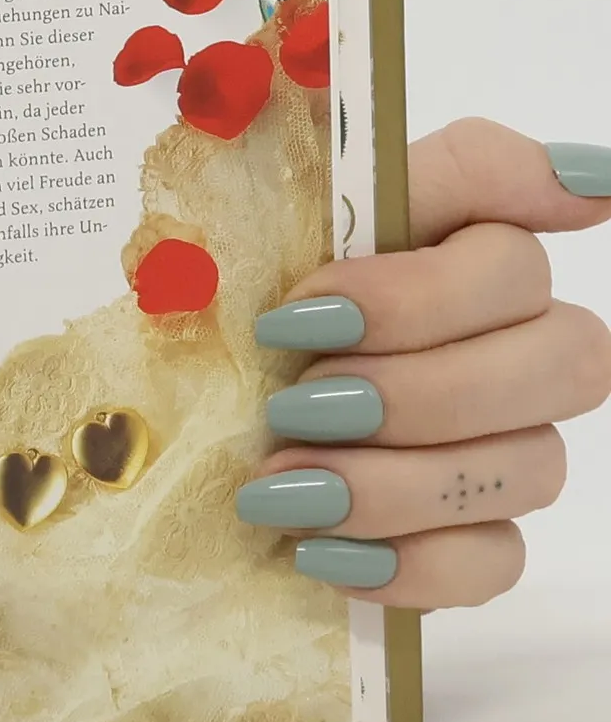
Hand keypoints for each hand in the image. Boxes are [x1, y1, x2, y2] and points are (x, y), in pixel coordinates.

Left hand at [241, 119, 610, 605]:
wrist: (153, 447)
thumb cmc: (201, 323)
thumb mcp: (224, 232)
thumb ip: (327, 164)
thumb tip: (540, 160)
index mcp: (440, 229)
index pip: (505, 189)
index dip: (425, 261)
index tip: (304, 304)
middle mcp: (506, 330)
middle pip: (568, 353)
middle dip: (418, 387)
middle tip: (293, 404)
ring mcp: (505, 439)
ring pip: (535, 463)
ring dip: (395, 479)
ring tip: (278, 487)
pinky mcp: (475, 535)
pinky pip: (497, 559)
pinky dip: (409, 561)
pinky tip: (318, 552)